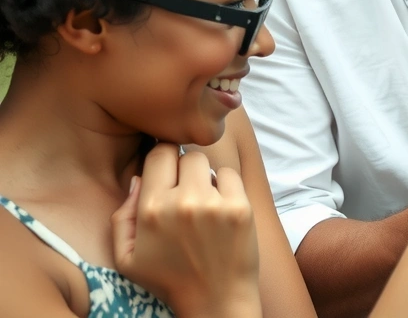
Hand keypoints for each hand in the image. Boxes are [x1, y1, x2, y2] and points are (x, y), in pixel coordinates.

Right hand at [112, 144, 260, 316]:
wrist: (214, 300)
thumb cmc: (169, 279)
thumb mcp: (126, 256)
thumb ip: (122, 216)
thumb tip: (139, 178)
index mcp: (151, 209)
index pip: (159, 153)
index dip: (163, 159)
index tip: (168, 171)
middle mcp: (182, 202)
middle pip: (187, 156)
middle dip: (185, 170)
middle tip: (187, 191)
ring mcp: (214, 204)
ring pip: (209, 164)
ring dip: (206, 177)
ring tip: (204, 201)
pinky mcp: (240, 208)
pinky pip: (232, 176)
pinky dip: (227, 186)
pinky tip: (221, 207)